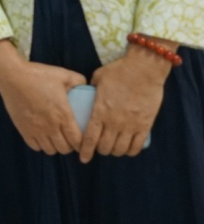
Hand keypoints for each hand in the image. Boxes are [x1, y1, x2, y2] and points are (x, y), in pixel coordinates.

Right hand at [0, 39, 86, 154]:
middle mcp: (51, 127)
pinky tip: (41, 136)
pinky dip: (40, 145)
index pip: (77, 140)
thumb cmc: (38, 75)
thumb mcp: (62, 74)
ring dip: (55, 146)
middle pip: (64, 149)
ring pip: (50, 150)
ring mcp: (36, 130)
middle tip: (69, 138)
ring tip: (55, 138)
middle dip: (69, 146)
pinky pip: (35, 147)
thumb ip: (78, 80)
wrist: (12, 77)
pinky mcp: (23, 130)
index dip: (81, 143)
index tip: (81, 139)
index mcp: (63, 115)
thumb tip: (86, 86)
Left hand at [79, 43, 170, 161]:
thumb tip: (87, 93)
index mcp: (100, 111)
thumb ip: (92, 89)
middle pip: (105, 147)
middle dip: (100, 150)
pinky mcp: (145, 125)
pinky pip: (137, 146)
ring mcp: (130, 125)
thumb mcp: (98, 78)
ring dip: (115, 151)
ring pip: (120, 149)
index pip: (89, 138)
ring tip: (112, 148)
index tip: (82, 158)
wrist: (144, 69)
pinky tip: (127, 149)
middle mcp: (114, 122)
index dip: (85, 151)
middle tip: (98, 147)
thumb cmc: (119, 70)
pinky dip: (131, 151)